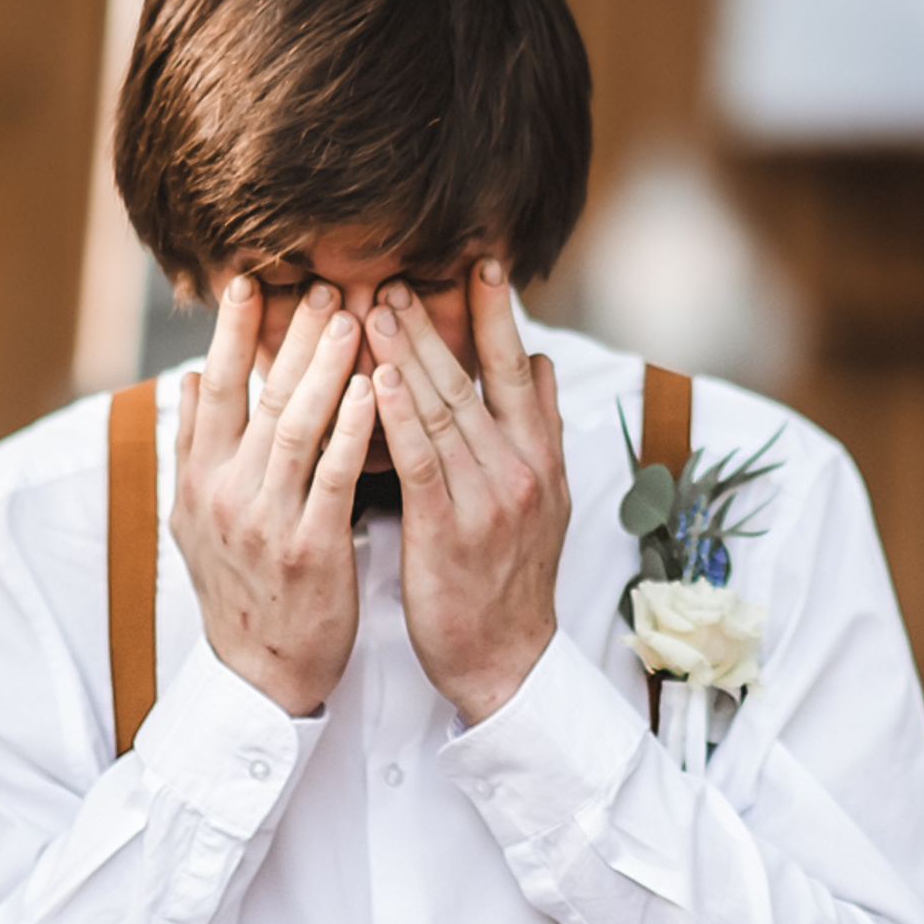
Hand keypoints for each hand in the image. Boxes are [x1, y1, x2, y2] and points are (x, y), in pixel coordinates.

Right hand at [174, 274, 377, 717]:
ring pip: (295, 427)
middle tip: (324, 285)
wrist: (260, 676)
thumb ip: (191, 448)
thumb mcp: (194, 521)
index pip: (212, 390)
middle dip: (291, 336)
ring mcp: (264, 522)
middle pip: (257, 397)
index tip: (249, 280)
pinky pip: (334, 476)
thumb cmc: (240, 589)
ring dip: (325, 367)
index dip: (230, 333)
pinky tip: (376, 389)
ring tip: (355, 318)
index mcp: (195, 481)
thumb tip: (189, 378)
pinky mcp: (310, 549)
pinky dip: (353, 429)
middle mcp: (223, 495)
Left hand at [369, 260, 569, 725]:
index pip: (521, 370)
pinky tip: (377, 378)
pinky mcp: (448, 531)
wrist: (506, 660)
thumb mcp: (546, 498)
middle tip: (403, 271)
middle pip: (477, 380)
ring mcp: (487, 500)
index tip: (481, 263)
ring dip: (410, 353)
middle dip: (439, 322)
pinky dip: (400, 416)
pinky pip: (421, 461)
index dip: (500, 315)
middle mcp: (521, 470)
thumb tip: (542, 361)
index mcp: (541, 458)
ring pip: (445, 411)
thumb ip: (540, 428)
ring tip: (378, 305)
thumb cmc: (511, 577)